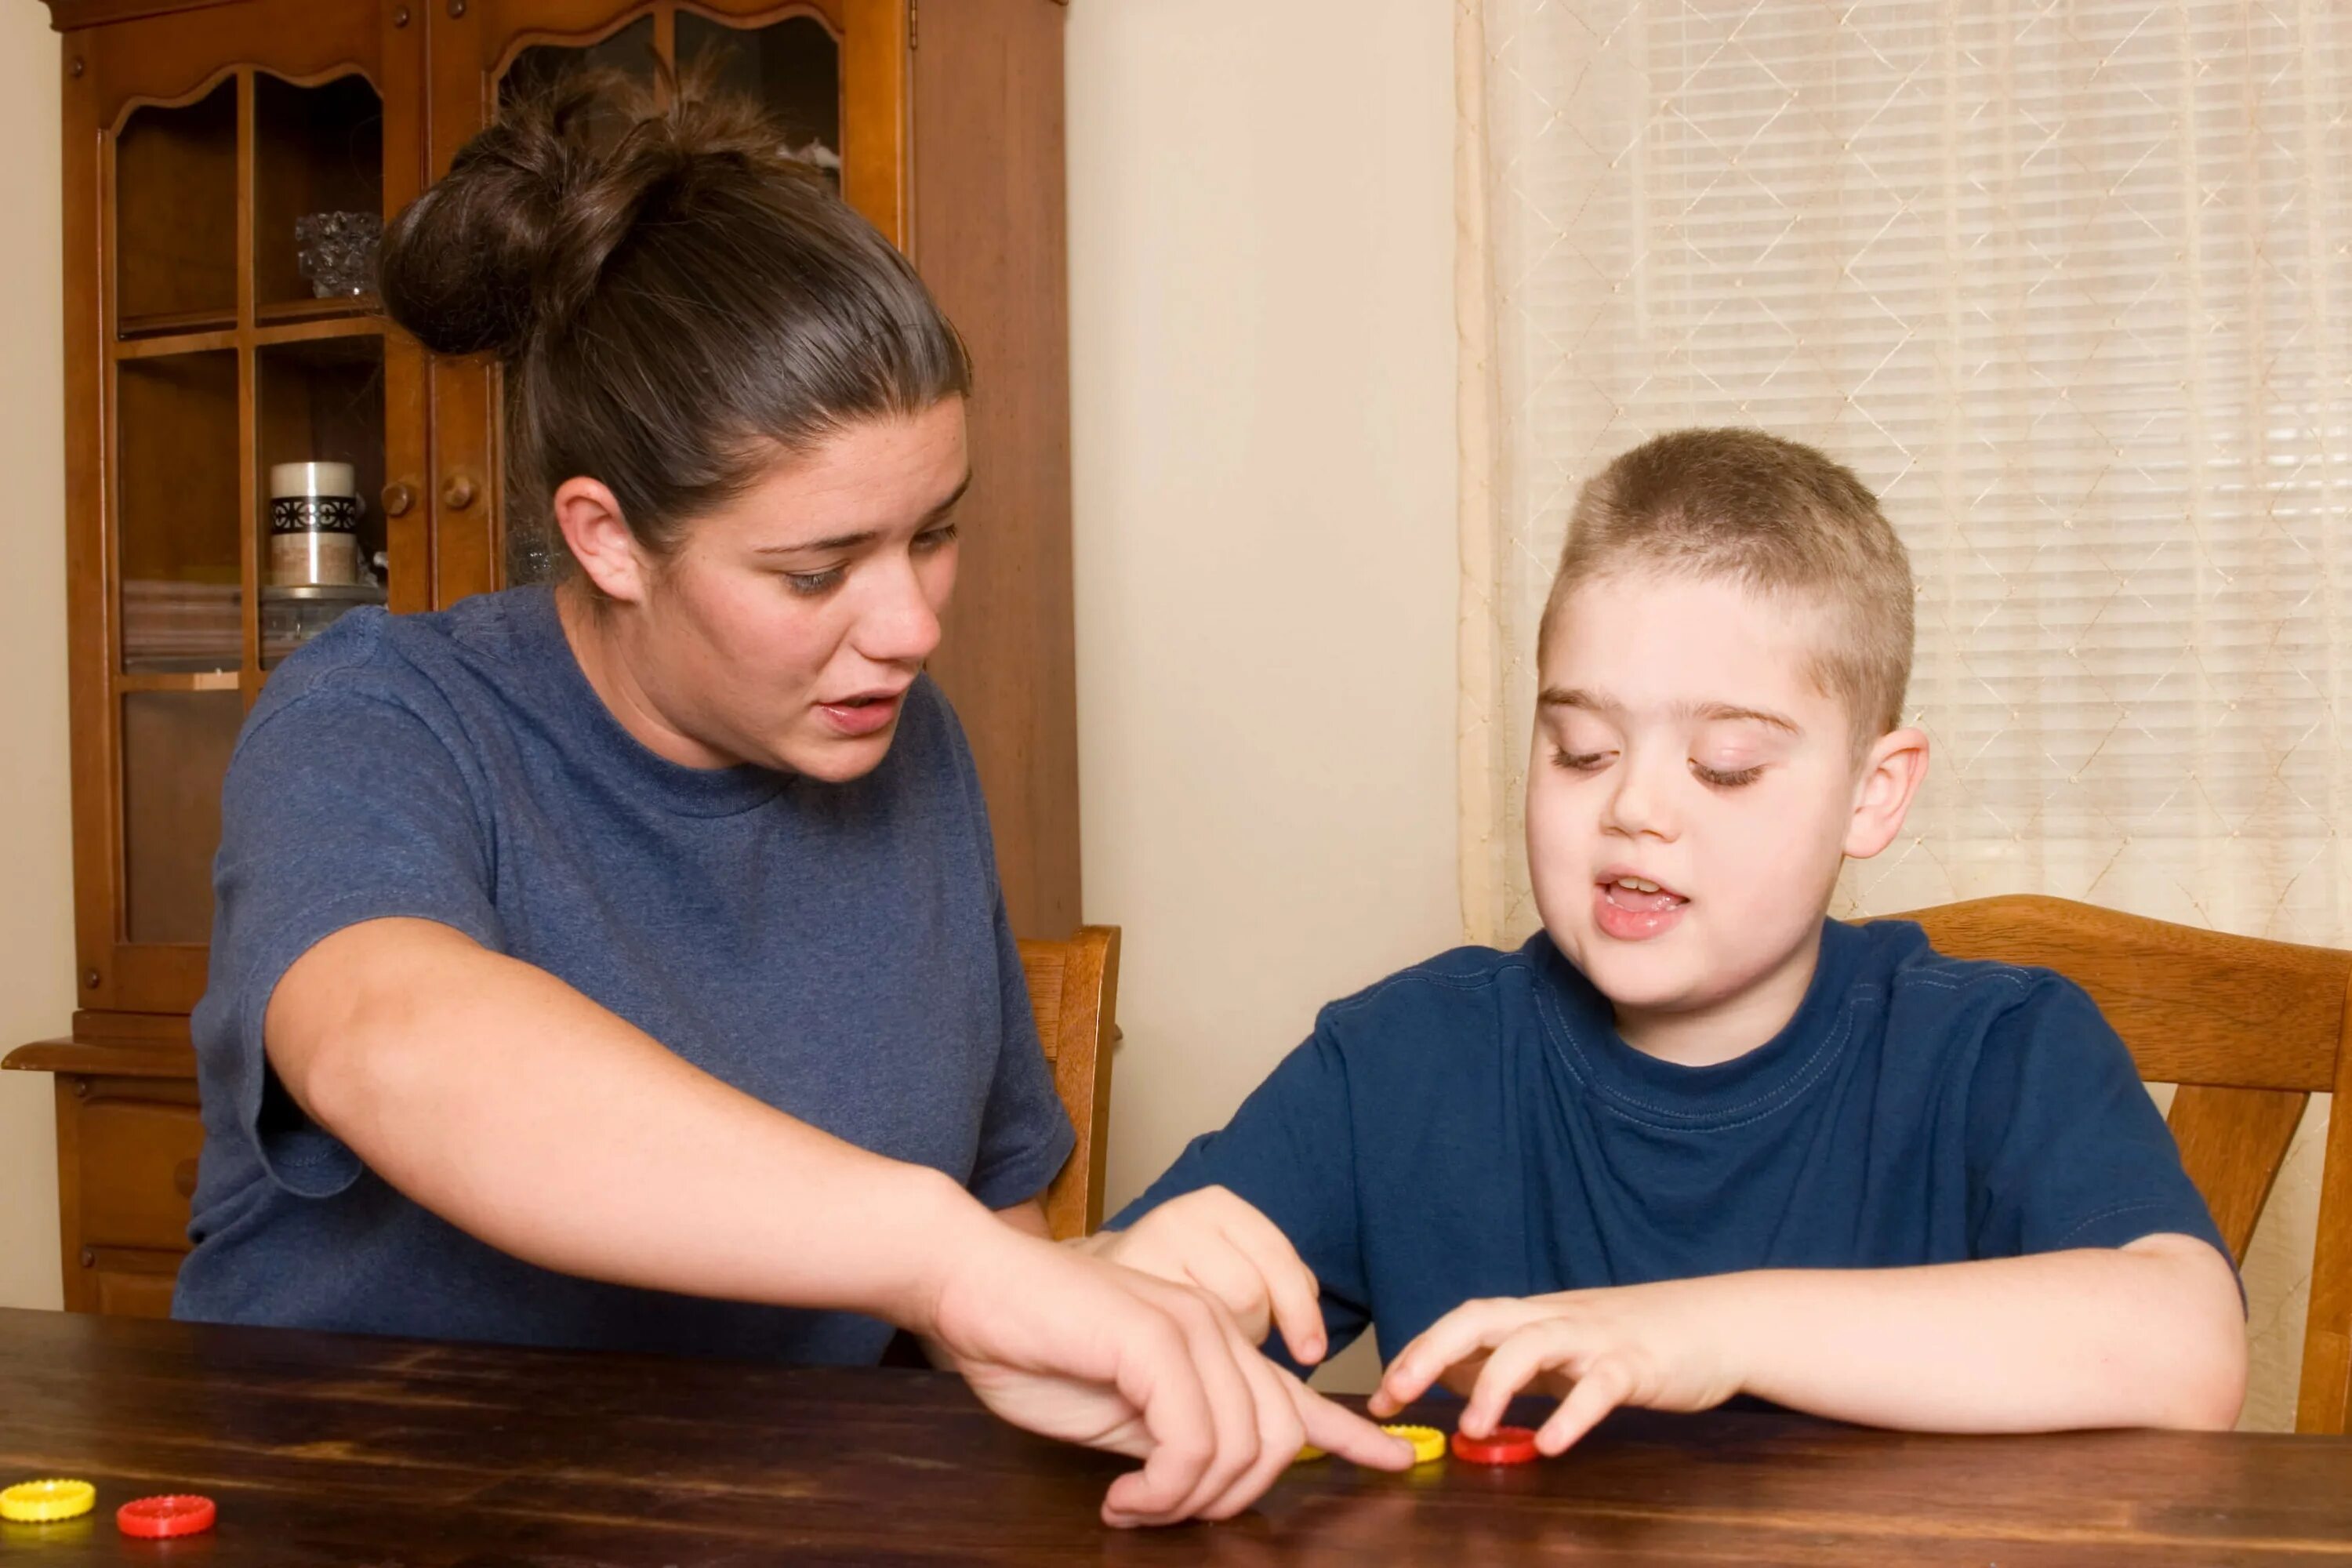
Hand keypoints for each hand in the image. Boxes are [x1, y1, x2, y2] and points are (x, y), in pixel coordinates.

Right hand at [919, 1219, 1411, 1526]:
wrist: (970, 1286)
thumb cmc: (1030, 1347)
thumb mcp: (1119, 1412)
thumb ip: (1174, 1438)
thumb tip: (1208, 1486)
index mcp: (1211, 1344)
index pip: (1297, 1397)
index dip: (1350, 1438)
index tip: (1396, 1464)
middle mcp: (1214, 1329)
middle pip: (1277, 1440)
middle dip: (1228, 1502)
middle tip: (1155, 1513)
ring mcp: (1190, 1328)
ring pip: (1240, 1450)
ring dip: (1184, 1503)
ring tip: (1130, 1502)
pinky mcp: (1156, 1338)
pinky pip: (1193, 1444)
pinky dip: (1162, 1489)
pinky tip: (1122, 1495)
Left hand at [1368, 1278, 1746, 1454]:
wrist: (1717, 1322)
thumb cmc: (1633, 1338)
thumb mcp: (1561, 1345)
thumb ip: (1508, 1358)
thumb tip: (1450, 1377)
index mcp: (1534, 1316)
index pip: (1462, 1323)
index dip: (1417, 1352)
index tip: (1380, 1394)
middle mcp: (1556, 1319)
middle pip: (1480, 1319)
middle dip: (1430, 1353)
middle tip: (1394, 1395)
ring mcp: (1596, 1339)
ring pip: (1533, 1344)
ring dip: (1494, 1384)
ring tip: (1471, 1428)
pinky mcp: (1637, 1365)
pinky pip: (1600, 1386)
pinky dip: (1574, 1414)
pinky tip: (1554, 1444)